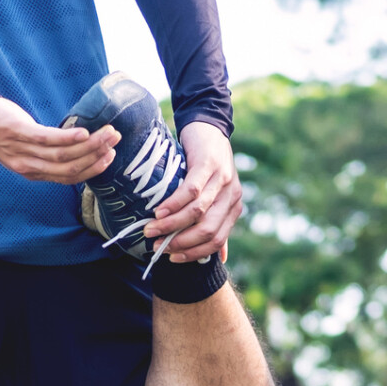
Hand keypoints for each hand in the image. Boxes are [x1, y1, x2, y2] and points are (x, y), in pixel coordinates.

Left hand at [0, 94, 115, 181]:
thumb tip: (76, 146)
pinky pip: (49, 139)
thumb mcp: (25, 150)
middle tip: (115, 143)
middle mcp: (30, 167)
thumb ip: (47, 154)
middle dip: (97, 157)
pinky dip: (69, 138)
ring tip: (108, 134)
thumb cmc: (3, 132)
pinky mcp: (21, 133)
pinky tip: (84, 132)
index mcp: (34, 173)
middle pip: (70, 169)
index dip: (92, 170)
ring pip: (64, 156)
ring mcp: (25, 151)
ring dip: (90, 145)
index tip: (109, 158)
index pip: (69, 179)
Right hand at [143, 121, 242, 262]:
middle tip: (158, 246)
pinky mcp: (208, 164)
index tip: (172, 257)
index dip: (193, 252)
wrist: (208, 128)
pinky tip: (158, 211)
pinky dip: (173, 204)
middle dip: (181, 242)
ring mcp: (221, 179)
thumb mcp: (215, 195)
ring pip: (197, 212)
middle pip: (208, 230)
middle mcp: (231, 195)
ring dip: (172, 225)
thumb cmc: (206, 165)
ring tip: (152, 229)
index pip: (216, 240)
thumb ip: (216, 224)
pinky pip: (190, 191)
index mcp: (233, 207)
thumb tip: (220, 257)